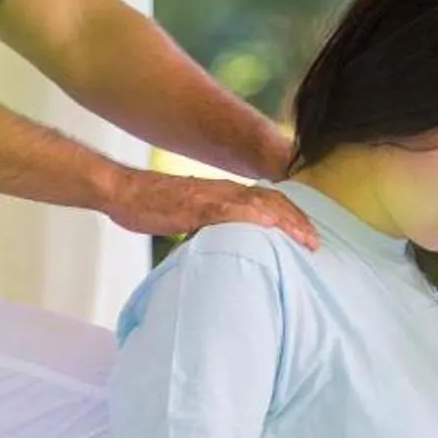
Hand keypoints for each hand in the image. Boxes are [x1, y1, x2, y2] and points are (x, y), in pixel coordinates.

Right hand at [105, 169, 318, 249]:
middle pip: (271, 202)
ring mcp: (210, 196)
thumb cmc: (149, 207)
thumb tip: (221, 246)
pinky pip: (228, 209)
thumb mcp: (186, 218)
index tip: (308, 237)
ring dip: (285, 221)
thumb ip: (208, 227)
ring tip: (305, 238)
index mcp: (222, 195)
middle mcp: (222, 191)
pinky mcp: (194, 204)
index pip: (267, 203)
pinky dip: (251, 215)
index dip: (290, 218)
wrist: (121, 192)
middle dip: (297, 221)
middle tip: (317, 242)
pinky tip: (269, 225)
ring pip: (257, 204)